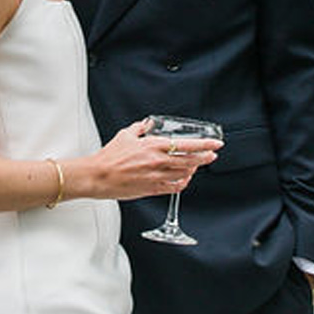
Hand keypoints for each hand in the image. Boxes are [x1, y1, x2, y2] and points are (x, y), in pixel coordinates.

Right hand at [85, 119, 218, 200]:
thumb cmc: (109, 157)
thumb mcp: (125, 135)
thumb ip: (139, 128)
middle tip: (212, 156)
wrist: (98, 176)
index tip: (215, 144)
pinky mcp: (152, 189)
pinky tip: (184, 180)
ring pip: (184, 174)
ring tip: (196, 166)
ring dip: (193, 169)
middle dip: (205, 158)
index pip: (186, 144)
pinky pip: (174, 187)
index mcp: (153, 146)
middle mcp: (158, 161)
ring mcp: (157, 177)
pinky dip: (183, 183)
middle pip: (190, 160)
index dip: (204, 145)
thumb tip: (146, 124)